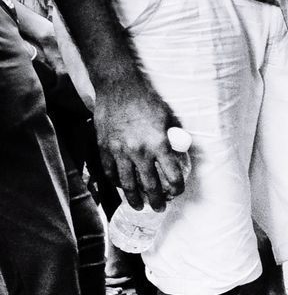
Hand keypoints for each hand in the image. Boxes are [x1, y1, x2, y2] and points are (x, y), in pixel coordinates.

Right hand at [94, 75, 186, 210]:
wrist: (119, 86)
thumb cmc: (147, 101)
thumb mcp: (168, 120)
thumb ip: (172, 141)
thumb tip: (178, 157)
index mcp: (159, 145)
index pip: (173, 177)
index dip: (177, 189)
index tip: (177, 192)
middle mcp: (140, 151)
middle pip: (150, 186)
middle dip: (157, 201)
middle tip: (160, 208)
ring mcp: (119, 150)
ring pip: (128, 184)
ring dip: (135, 199)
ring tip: (139, 206)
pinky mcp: (104, 146)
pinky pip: (110, 171)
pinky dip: (116, 182)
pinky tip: (122, 187)